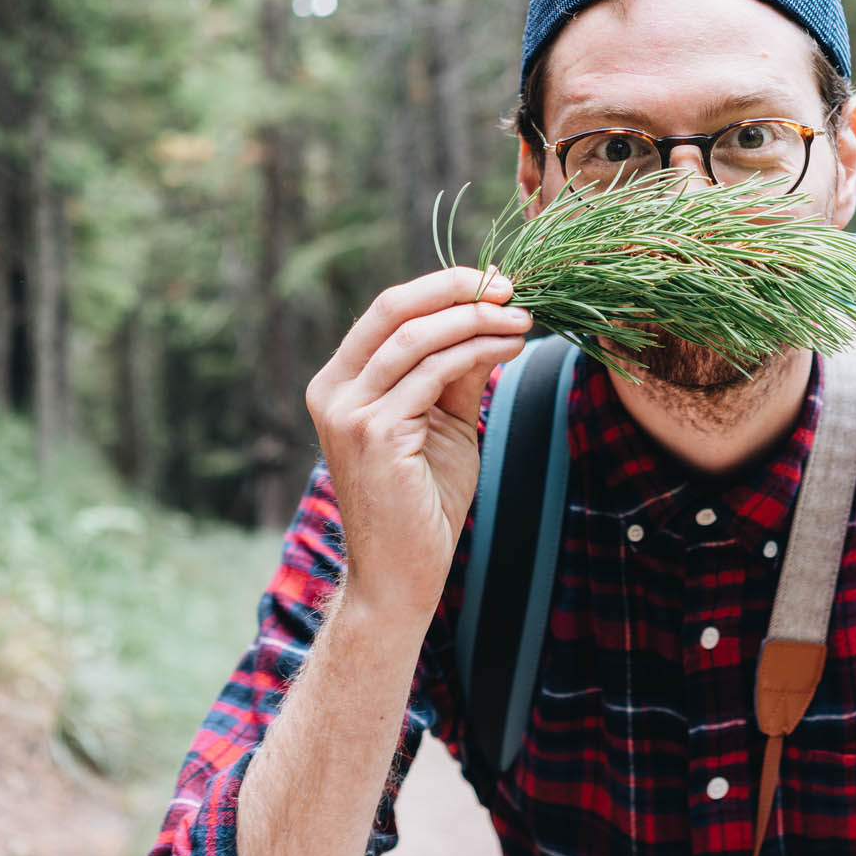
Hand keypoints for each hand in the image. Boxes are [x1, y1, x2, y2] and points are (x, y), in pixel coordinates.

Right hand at [305, 268, 530, 619]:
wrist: (402, 574)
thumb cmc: (423, 502)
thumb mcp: (444, 421)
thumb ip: (458, 370)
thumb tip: (492, 313)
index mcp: (339, 381)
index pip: (388, 310)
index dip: (443, 286)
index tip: (496, 281)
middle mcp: (332, 391)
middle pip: (395, 308)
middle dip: (459, 290)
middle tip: (512, 288)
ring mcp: (348, 412)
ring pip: (418, 336)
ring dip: (478, 320)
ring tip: (523, 320)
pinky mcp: (374, 434)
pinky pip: (434, 372)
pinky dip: (478, 351)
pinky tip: (510, 349)